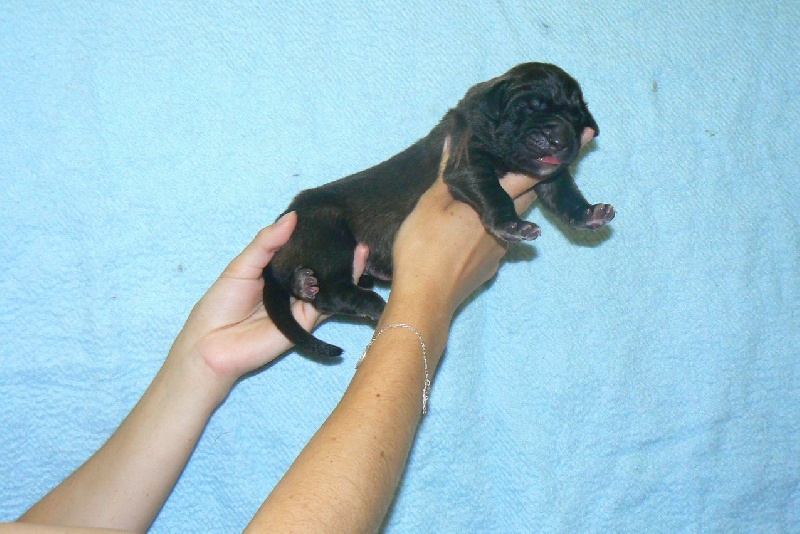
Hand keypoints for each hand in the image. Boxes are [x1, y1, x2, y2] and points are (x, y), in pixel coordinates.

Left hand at [170, 213, 368, 388]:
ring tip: (362, 249)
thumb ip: (267, 243)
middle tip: (353, 233)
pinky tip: (355, 272)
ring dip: (347, 269)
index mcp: (275, 270)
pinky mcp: (307, 322)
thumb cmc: (221, 302)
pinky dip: (344, 291)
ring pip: (330, 285)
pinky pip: (329, 305)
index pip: (301, 250)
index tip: (333, 219)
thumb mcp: (242, 265)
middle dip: (337, 252)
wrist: (213, 344)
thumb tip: (293, 216)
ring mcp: (301, 304)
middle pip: (319, 267)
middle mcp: (292, 286)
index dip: (315, 236)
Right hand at [390, 128, 594, 316]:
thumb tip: (455, 139)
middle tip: (528, 159)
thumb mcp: (430, 203)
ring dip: (509, 203)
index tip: (585, 137)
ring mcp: (500, 251)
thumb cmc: (425, 247)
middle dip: (530, 177)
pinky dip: (491, 227)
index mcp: (495, 205)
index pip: (532, 174)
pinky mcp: (489, 269)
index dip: (554, 155)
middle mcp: (507, 228)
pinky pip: (497, 240)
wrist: (425, 300)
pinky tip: (468, 229)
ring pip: (512, 219)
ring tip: (492, 191)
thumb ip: (447, 172)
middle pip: (526, 196)